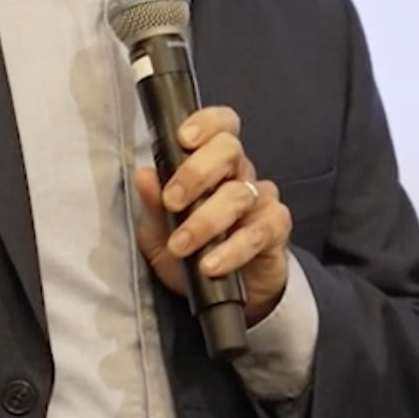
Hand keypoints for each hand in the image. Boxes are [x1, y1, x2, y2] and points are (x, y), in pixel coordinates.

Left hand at [133, 106, 292, 325]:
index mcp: (213, 165)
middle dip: (196, 172)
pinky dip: (231, 249)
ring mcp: (260, 200)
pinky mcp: (274, 230)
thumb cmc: (194, 253)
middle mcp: (240, 175)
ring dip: (205, 221)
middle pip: (229, 150)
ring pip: (238, 194)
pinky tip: (211, 264)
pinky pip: (257, 232)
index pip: (220, 126)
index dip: (206, 123)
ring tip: (181, 245)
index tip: (183, 139)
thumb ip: (152, 205)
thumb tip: (143, 175)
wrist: (227, 294)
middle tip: (172, 201)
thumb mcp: (160, 233)